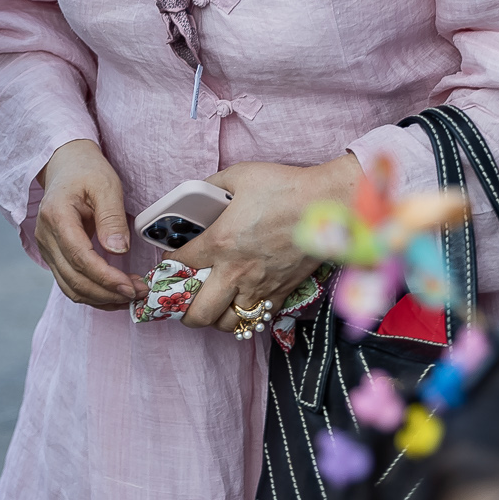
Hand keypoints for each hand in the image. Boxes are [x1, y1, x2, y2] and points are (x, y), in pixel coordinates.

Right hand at [35, 139, 139, 308]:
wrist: (66, 164)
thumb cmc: (86, 171)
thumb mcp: (106, 185)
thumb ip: (111, 218)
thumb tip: (118, 251)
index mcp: (56, 216)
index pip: (80, 257)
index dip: (106, 278)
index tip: (133, 287)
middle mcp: (46, 235)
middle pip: (74, 279)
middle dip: (109, 293)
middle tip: (141, 293)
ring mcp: (47, 247)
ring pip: (71, 287)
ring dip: (102, 299)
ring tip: (132, 296)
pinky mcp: (54, 255)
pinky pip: (71, 283)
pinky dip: (93, 294)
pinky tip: (115, 293)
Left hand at [174, 154, 360, 332]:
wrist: (329, 206)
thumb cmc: (285, 188)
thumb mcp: (239, 175)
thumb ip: (212, 185)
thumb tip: (199, 192)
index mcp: (220, 242)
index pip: (180, 264)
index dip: (169, 264)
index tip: (170, 260)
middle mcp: (236, 272)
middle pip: (198, 312)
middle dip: (183, 310)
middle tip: (183, 299)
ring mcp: (260, 287)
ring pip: (228, 323)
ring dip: (214, 317)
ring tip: (211, 304)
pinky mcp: (282, 293)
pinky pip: (257, 319)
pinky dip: (245, 318)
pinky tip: (241, 305)